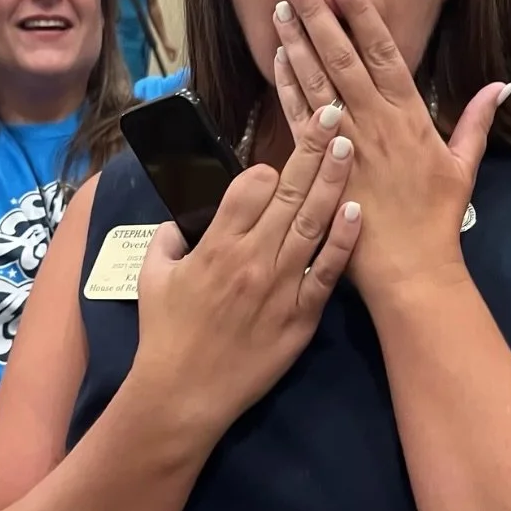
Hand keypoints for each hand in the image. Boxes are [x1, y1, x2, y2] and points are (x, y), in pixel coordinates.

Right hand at [131, 109, 360, 436]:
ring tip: (351, 146)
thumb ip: (169, 238)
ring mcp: (280, 286)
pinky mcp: (301, 315)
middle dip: (312, 149)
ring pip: (313, 222)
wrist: (183, 396)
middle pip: (288, 192)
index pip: (251, 186)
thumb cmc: (165, 334)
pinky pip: (326, 271)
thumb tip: (183, 217)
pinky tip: (358, 212)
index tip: (276, 165)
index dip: (267, 169)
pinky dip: (343, 241)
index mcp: (216, 245)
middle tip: (333, 114)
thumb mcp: (152, 277)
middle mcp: (252, 258)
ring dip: (334, 182)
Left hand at [272, 0, 510, 300]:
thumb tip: (502, 83)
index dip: (362, 15)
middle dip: (319, 15)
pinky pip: (299, 119)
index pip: (382, 52)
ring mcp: (346, 141)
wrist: (409, 268)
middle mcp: (375, 120)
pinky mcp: (323, 166)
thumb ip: (478, 120)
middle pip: (342, 56)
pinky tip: (276, 59)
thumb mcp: (464, 165)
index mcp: (409, 115)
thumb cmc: (436, 220)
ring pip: (316, 80)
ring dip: (296, 42)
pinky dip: (287, 87)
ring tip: (279, 7)